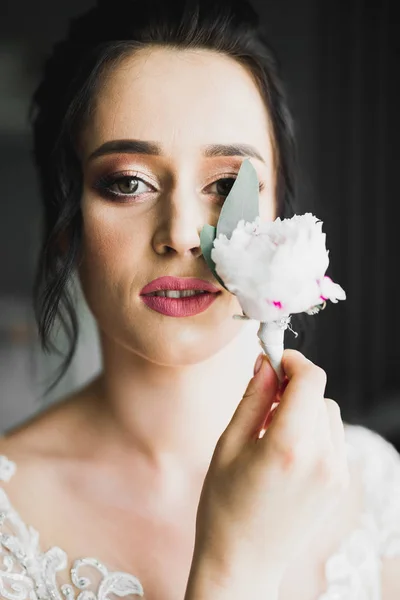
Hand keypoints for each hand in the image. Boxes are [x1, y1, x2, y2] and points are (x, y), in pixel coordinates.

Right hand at [190, 350, 349, 592]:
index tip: (274, 362)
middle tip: (263, 403)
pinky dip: (313, 432)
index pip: (311, 379)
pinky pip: (332, 438)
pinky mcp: (340, 484)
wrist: (243, 560)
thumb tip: (267, 363)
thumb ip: (253, 397)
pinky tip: (287, 452)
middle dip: (293, 388)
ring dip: (304, 410)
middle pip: (318, 394)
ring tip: (273, 431)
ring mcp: (336, 473)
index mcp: (289, 445)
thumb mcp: (229, 443)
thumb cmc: (225, 504)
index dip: (293, 361)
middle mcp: (322, 458)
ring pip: (328, 414)